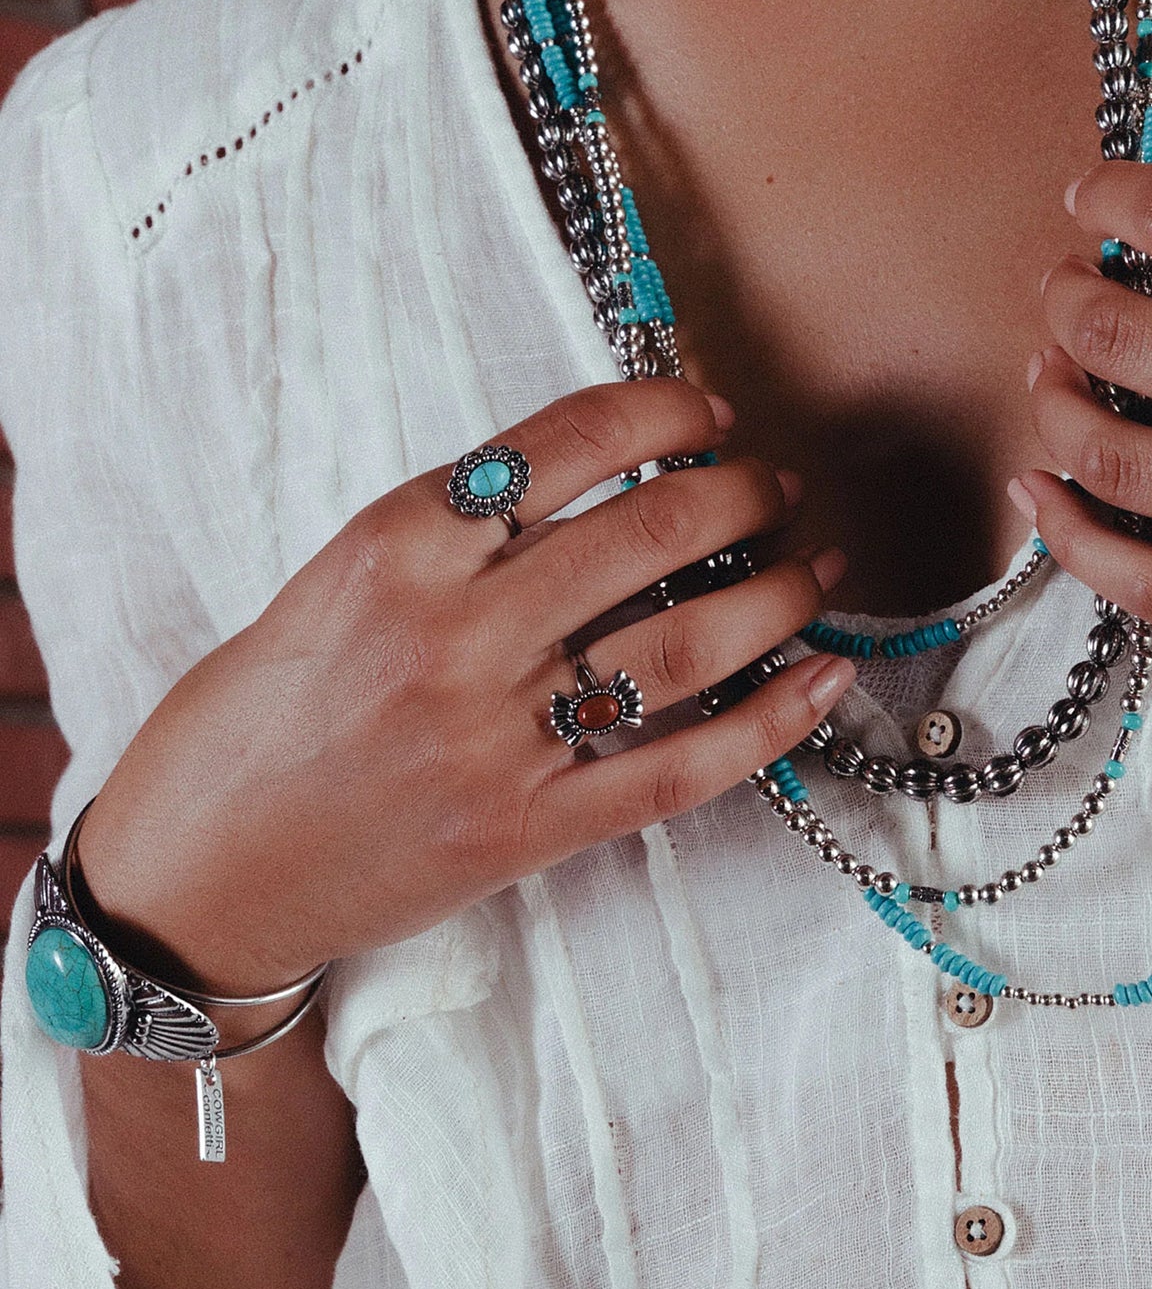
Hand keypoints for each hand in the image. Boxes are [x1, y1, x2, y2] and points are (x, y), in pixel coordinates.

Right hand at [79, 380, 852, 991]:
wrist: (191, 876)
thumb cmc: (254, 718)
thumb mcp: (334, 579)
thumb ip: (456, 532)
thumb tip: (598, 478)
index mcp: (397, 544)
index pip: (572, 440)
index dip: (666, 412)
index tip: (707, 413)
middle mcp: (454, 631)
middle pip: (652, 530)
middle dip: (742, 491)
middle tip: (776, 484)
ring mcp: (495, 737)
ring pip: (686, 642)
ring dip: (776, 590)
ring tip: (815, 563)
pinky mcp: (527, 830)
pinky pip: (679, 767)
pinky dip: (769, 721)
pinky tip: (823, 678)